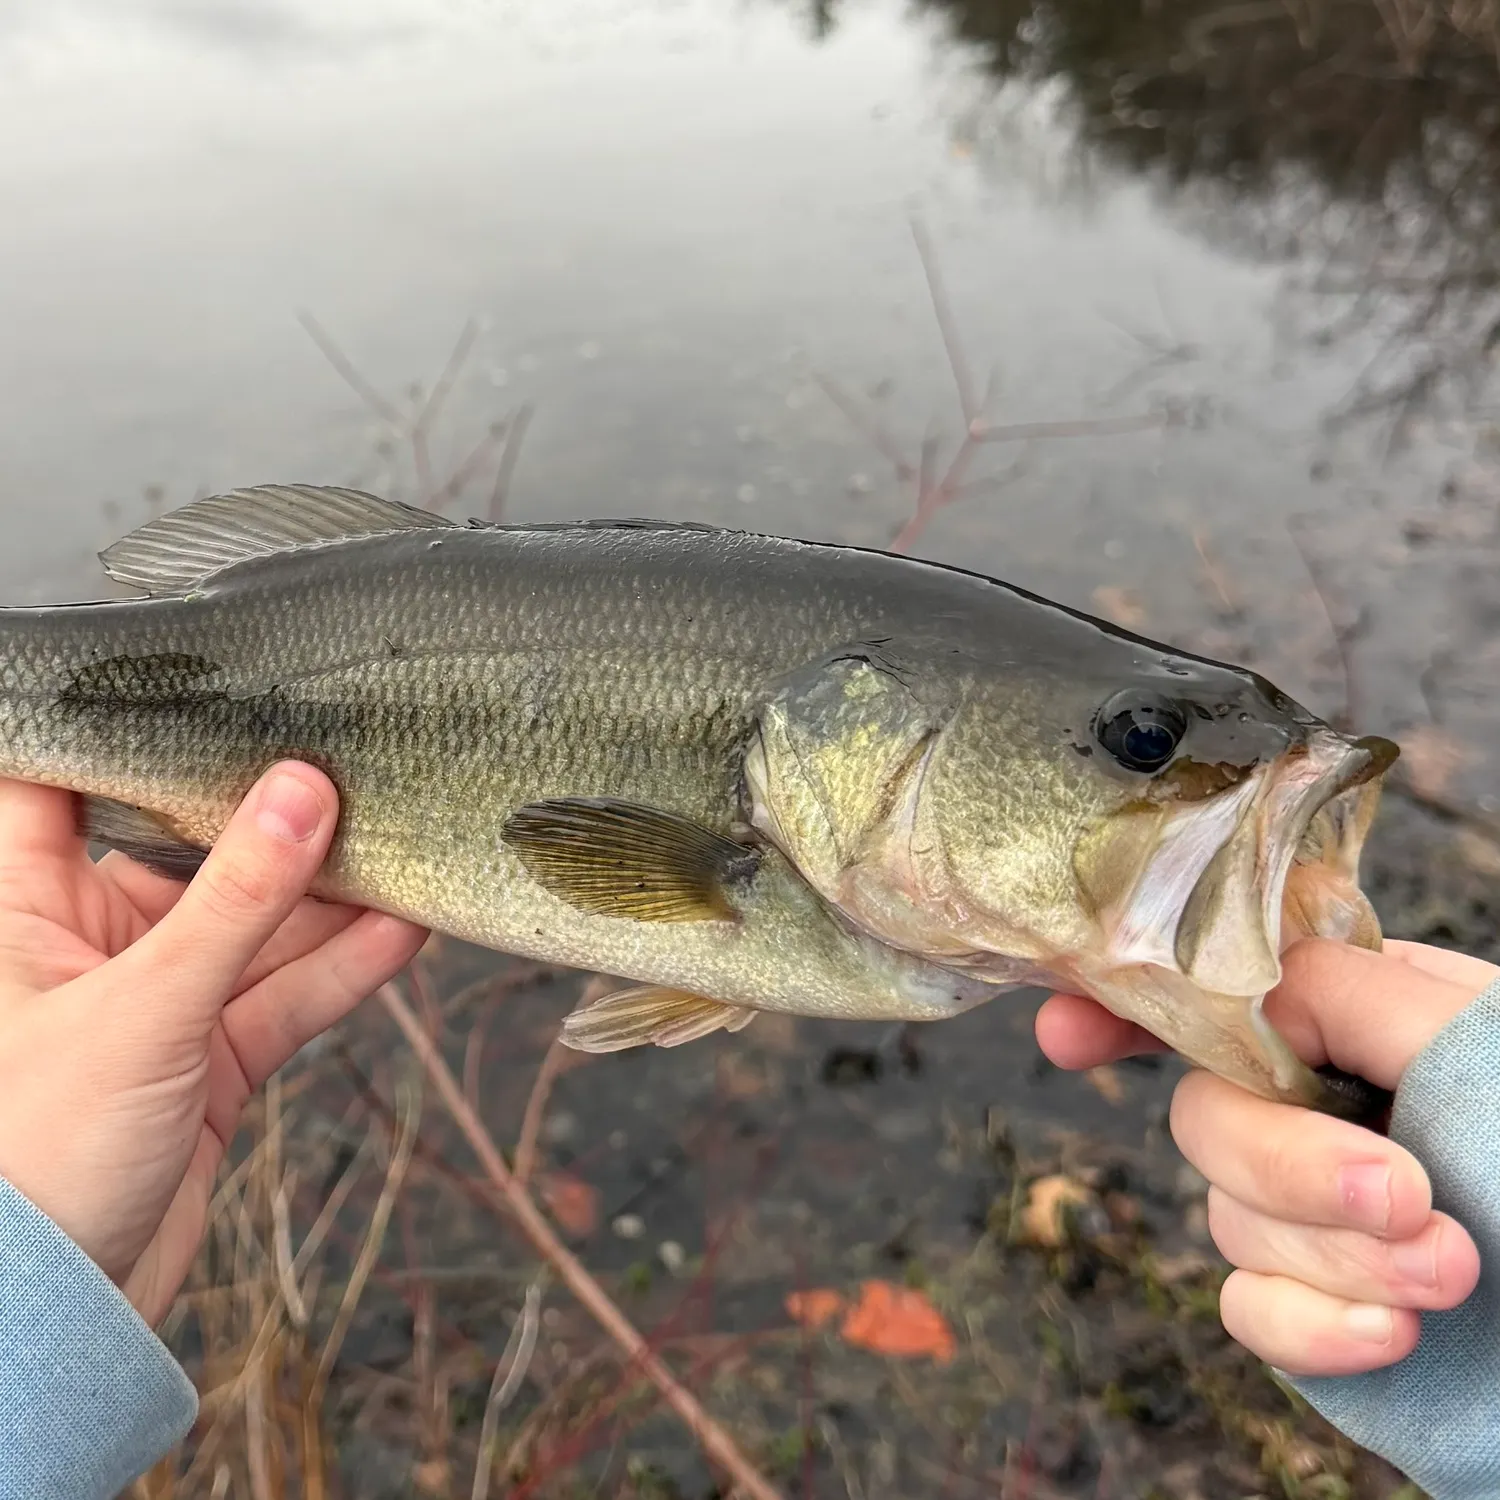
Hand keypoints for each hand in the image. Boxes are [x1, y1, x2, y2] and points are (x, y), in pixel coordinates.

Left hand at [0, 765, 427, 1325]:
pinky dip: (345, 968)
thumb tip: (302, 791)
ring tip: (409, 844)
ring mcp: (158, 999)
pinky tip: (406, 929)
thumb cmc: (30, 1158)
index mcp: (23, 905)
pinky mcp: (211, 1057)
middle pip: (193, 849)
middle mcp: (90, 940)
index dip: (138, 726)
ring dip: (331, 897)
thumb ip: (234, 902)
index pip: (69, 781)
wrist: (51, 1322)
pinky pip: (286, 995)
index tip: (222, 679)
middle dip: (274, 816)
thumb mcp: (140, 1008)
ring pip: (257, 926)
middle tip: (357, 761)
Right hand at [1036, 937, 1497, 1375]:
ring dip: (1333, 1251)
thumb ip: (1363, 999)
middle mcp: (1322, 1107)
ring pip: (1224, 1216)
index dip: (1127, 1003)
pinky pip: (1246, 1312)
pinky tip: (1391, 1333)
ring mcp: (1312, 1215)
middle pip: (1208, 1112)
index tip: (1066, 1036)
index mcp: (1361, 1022)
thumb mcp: (1489, 1049)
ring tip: (1455, 1270)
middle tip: (1409, 1198)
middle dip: (1294, 1162)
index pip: (1218, 994)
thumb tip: (1254, 989)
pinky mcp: (1317, 1309)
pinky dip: (1309, 1323)